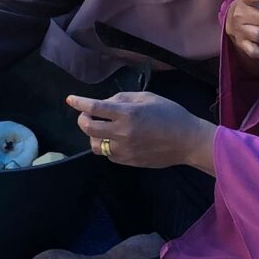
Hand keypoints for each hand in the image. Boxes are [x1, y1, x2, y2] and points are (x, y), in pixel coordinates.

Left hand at [67, 91, 214, 171]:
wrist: (187, 141)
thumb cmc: (170, 114)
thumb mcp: (147, 98)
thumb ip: (123, 99)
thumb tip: (105, 103)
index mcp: (127, 114)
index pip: (94, 108)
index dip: (79, 103)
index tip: (70, 99)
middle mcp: (122, 133)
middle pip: (88, 128)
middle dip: (82, 119)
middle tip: (86, 115)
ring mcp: (124, 150)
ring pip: (94, 145)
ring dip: (93, 135)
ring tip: (101, 129)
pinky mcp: (128, 161)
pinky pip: (108, 154)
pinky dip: (106, 145)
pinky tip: (115, 139)